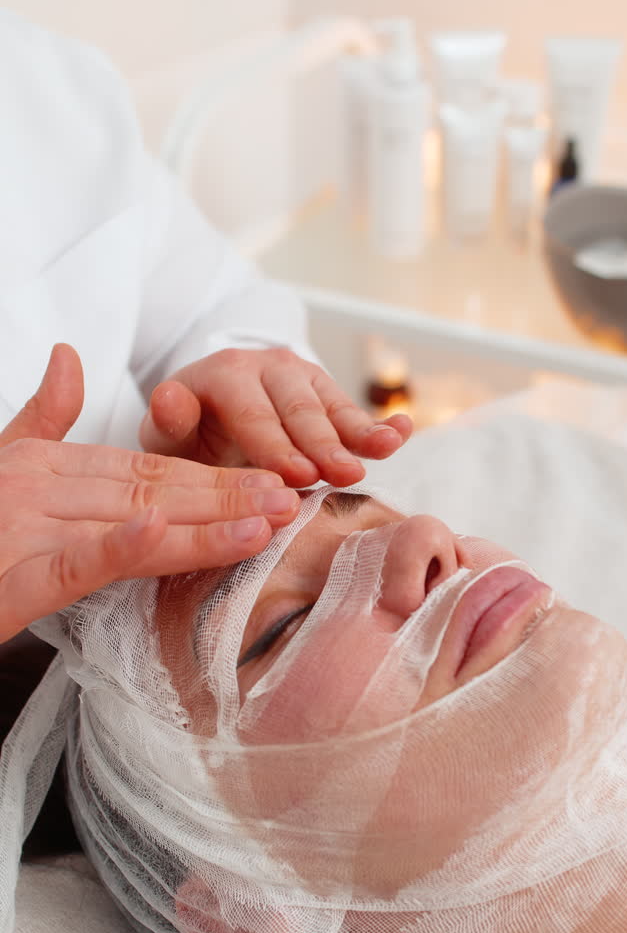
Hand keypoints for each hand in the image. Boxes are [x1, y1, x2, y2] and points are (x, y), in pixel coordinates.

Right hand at [0, 344, 299, 643]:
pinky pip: (76, 560)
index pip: (141, 470)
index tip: (269, 479)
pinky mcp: (12, 577)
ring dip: (203, 521)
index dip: (208, 474)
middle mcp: (36, 489)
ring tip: (265, 518)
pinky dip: (119, 545)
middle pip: (151, 489)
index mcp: (40, 467)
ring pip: (130, 521)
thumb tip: (68, 354)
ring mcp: (23, 529)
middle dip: (226, 495)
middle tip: (292, 497)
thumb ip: (38, 415)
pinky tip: (162, 532)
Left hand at [139, 347, 412, 485]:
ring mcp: (302, 378)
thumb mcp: (167, 436)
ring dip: (358, 434)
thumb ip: (167, 422)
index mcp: (224, 373)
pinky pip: (354, 411)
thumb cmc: (188, 437)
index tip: (296, 476)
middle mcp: (266, 366)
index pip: (252, 412)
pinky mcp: (328, 395)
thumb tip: (166, 398)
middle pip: (298, 408)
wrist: (210, 417)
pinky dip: (381, 424)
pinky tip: (403, 431)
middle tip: (340, 475)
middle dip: (321, 443)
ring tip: (381, 453)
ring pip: (331, 408)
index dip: (275, 445)